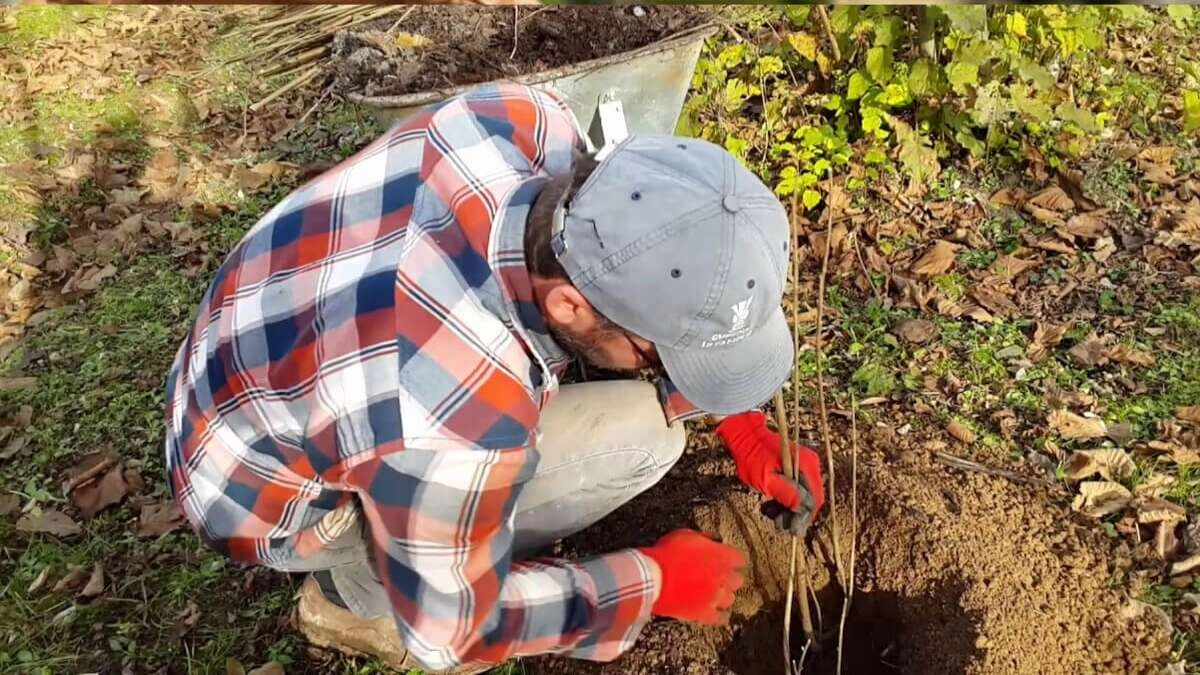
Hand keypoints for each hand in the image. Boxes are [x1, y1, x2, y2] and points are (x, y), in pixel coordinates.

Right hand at [638, 529, 745, 624]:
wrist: (653, 577)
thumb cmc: (666, 553)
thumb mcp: (685, 536)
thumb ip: (703, 539)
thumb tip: (711, 539)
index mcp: (720, 556)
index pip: (739, 559)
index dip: (733, 560)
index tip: (730, 560)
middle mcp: (723, 577)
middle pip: (737, 580)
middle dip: (730, 578)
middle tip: (722, 577)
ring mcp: (714, 596)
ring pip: (729, 599)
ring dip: (724, 595)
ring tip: (717, 594)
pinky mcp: (704, 613)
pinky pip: (719, 618)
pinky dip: (720, 617)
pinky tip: (719, 616)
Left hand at [715, 411, 824, 534]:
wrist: (744, 436)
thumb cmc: (751, 456)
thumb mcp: (766, 479)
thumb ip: (786, 493)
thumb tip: (803, 510)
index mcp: (806, 465)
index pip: (814, 498)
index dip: (804, 516)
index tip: (792, 530)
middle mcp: (810, 464)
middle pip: (811, 498)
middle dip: (796, 514)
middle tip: (779, 524)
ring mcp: (804, 465)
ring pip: (804, 495)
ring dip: (789, 508)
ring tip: (771, 514)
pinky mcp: (796, 467)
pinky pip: (797, 488)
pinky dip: (786, 499)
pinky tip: (772, 505)